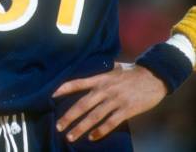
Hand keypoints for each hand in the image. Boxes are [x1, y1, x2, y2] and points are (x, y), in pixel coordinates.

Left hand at [53, 62, 167, 141]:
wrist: (153, 77)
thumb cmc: (132, 72)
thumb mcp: (115, 68)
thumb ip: (102, 71)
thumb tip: (90, 68)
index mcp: (101, 78)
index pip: (79, 82)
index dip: (65, 88)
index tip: (52, 95)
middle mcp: (105, 89)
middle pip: (83, 104)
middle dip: (69, 116)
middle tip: (58, 126)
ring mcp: (115, 100)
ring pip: (94, 116)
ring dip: (81, 127)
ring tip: (70, 136)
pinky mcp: (126, 110)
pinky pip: (111, 123)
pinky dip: (100, 131)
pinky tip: (92, 138)